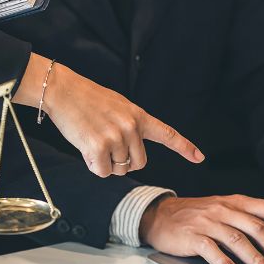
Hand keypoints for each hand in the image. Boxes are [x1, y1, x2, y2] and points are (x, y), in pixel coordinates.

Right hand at [12, 54, 203, 177]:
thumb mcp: (118, 107)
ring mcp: (116, 138)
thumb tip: (131, 156)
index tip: (200, 157)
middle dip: (123, 161)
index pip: (168, 134)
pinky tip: (85, 148)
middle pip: (139, 163)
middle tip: (106, 144)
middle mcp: (132, 128)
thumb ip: (131, 127)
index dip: (185, 147)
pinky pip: (103, 172)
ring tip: (93, 140)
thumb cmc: (88, 99)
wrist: (64, 91)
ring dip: (106, 163)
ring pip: (119, 169)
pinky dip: (93, 166)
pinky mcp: (98, 148)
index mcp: (139, 116)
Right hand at [140, 195, 263, 263]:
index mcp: (237, 202)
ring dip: (256, 259)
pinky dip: (225, 263)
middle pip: (258, 227)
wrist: (159, 215)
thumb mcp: (224, 210)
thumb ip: (247, 220)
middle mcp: (225, 210)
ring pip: (238, 240)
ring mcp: (208, 222)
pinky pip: (211, 250)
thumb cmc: (197, 216)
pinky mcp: (192, 236)